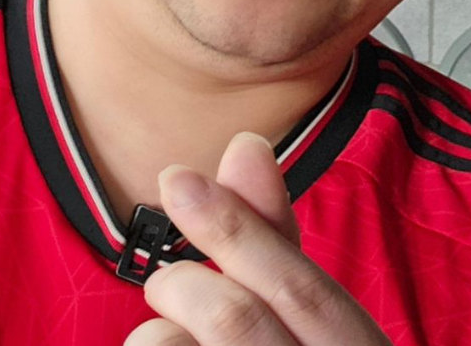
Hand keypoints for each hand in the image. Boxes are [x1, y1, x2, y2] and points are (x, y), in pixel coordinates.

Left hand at [124, 132, 391, 345]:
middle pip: (238, 323)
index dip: (237, 228)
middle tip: (171, 281)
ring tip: (173, 338)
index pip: (298, 284)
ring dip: (158, 339)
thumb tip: (243, 144)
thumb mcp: (312, 313)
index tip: (179, 178)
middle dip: (187, 284)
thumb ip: (277, 238)